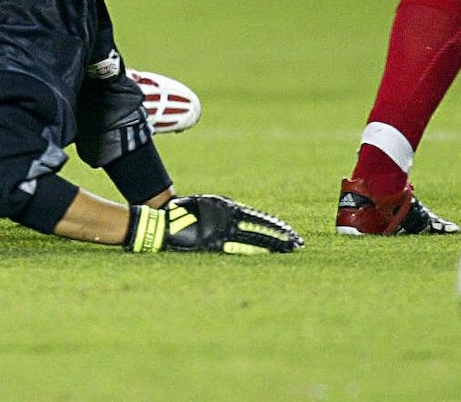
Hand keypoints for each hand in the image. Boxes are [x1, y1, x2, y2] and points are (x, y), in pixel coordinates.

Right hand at [124, 194, 302, 253]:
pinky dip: (256, 252)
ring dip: (273, 245)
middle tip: (298, 243)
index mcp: (227, 208)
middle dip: (281, 236)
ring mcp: (221, 232)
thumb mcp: (207, 205)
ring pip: (254, 239)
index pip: (257, 217)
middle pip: (260, 228)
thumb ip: (225, 210)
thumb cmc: (184, 215)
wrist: (162, 226)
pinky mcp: (214, 245)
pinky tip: (268, 255)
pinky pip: (240, 249)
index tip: (290, 232)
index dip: (275, 226)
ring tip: (289, 250)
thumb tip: (242, 214)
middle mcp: (227, 218)